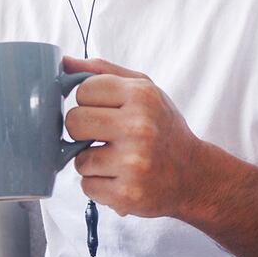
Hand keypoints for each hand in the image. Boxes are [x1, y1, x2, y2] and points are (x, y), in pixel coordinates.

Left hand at [63, 56, 205, 218]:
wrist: (194, 176)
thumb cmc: (162, 129)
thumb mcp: (144, 89)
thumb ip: (103, 72)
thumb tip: (63, 62)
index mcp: (141, 96)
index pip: (83, 90)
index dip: (89, 102)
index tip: (104, 111)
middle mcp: (139, 127)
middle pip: (74, 122)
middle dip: (83, 131)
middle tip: (104, 136)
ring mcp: (133, 163)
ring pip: (79, 159)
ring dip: (92, 162)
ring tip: (117, 160)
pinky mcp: (126, 194)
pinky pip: (87, 186)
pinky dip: (99, 185)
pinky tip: (120, 179)